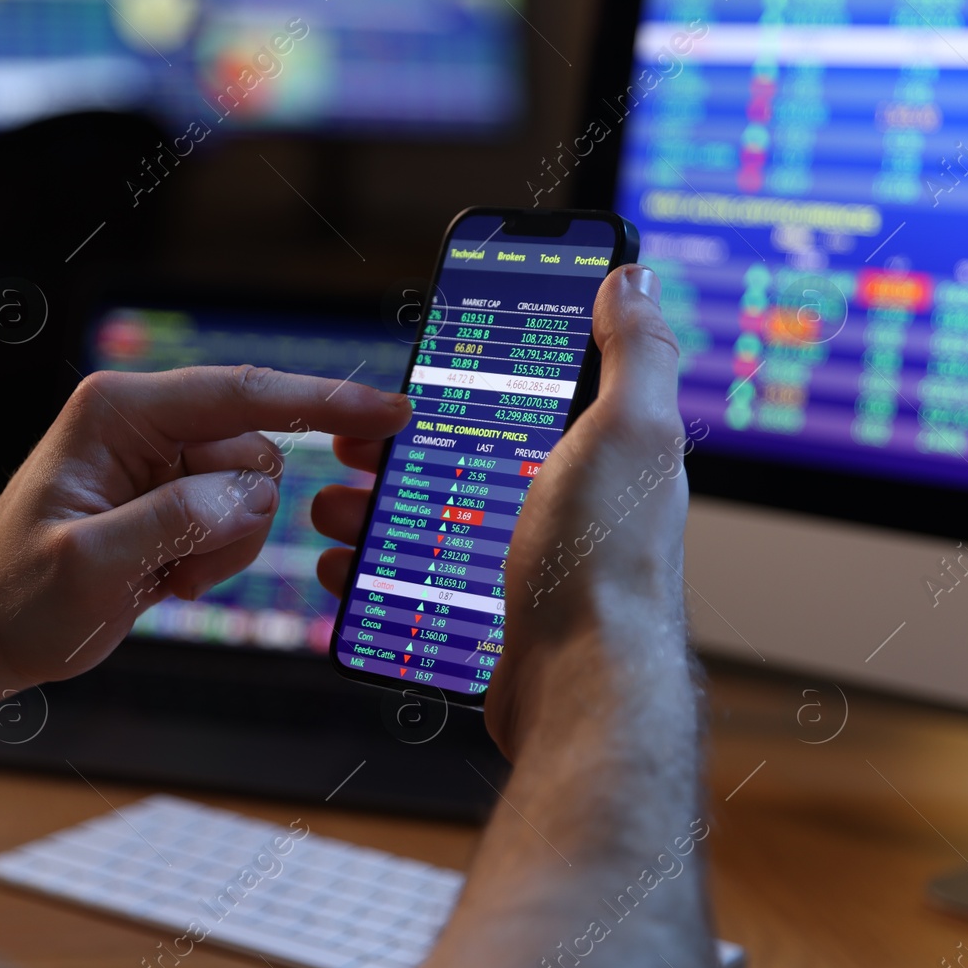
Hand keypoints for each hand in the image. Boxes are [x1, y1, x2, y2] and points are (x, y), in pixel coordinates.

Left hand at [0, 366, 410, 699]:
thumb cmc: (19, 595)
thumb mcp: (88, 564)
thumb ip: (174, 521)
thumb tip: (250, 494)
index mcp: (120, 411)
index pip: (242, 394)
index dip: (323, 403)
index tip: (390, 414)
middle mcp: (146, 423)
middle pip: (256, 451)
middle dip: (237, 520)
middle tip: (181, 569)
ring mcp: (163, 461)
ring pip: (255, 492)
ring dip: (225, 547)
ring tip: (164, 575)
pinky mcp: (174, 497)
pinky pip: (239, 520)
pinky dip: (216, 559)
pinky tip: (165, 578)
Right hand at [314, 265, 697, 756]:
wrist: (583, 687)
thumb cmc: (607, 563)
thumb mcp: (628, 430)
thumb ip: (633, 353)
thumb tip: (631, 279)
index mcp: (594, 459)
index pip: (519, 402)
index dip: (460, 384)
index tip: (408, 381)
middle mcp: (563, 512)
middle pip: (460, 463)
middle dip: (395, 453)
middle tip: (352, 450)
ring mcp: (525, 569)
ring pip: (430, 526)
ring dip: (372, 514)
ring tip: (334, 511)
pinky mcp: (492, 621)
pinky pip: (417, 588)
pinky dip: (375, 578)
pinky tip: (349, 571)